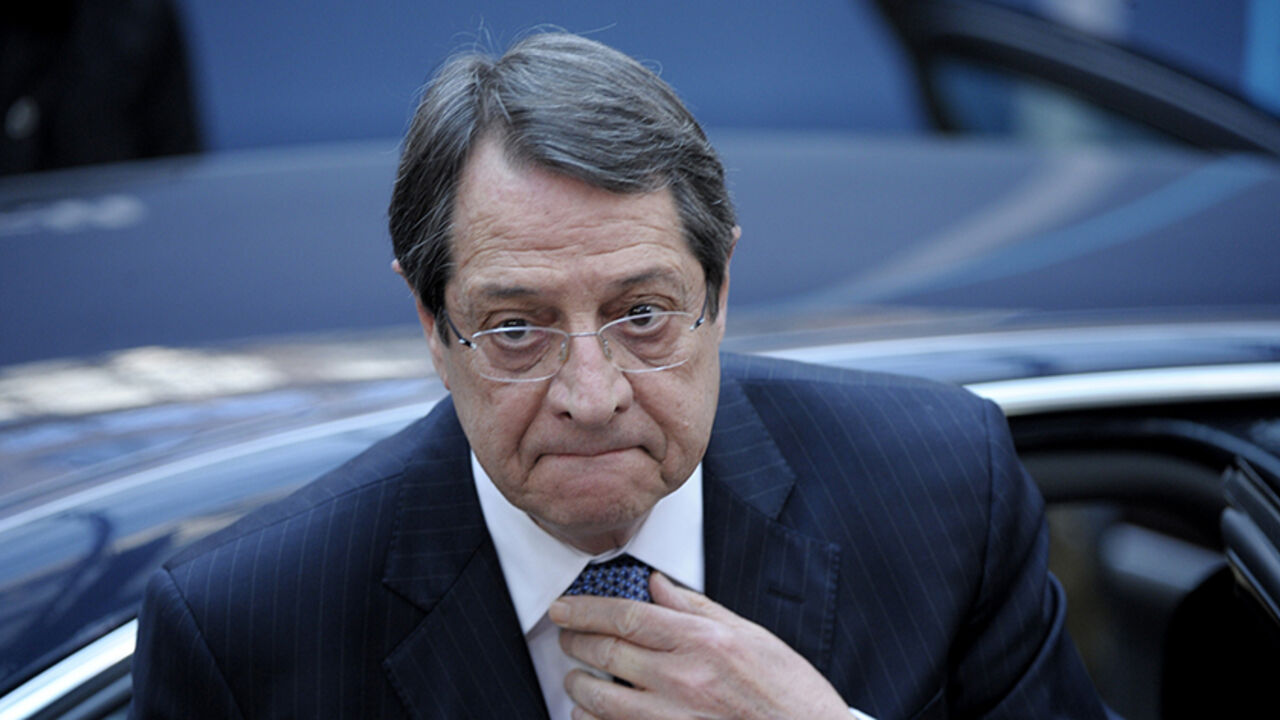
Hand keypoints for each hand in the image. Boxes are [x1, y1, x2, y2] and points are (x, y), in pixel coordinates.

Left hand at [549, 572, 849, 719]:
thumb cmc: (790, 694)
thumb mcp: (752, 636)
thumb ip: (698, 609)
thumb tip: (656, 585)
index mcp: (703, 642)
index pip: (626, 616)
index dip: (585, 609)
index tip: (564, 608)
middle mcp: (683, 680)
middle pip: (607, 653)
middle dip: (575, 641)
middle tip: (565, 634)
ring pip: (600, 700)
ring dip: (577, 686)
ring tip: (575, 678)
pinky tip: (590, 717)